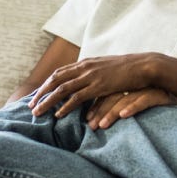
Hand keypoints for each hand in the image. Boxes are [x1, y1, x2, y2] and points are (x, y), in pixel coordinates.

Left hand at [30, 53, 161, 117]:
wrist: (145, 65)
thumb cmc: (130, 68)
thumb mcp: (108, 67)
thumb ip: (96, 72)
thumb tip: (87, 80)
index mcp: (86, 62)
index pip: (60, 72)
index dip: (47, 84)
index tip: (38, 95)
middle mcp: (85, 67)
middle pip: (56, 80)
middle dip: (41, 93)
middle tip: (31, 106)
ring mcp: (91, 76)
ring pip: (62, 89)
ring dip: (48, 101)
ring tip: (37, 112)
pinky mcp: (99, 86)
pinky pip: (77, 97)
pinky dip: (66, 106)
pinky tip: (58, 115)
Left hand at [85, 88, 176, 129]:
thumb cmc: (166, 109)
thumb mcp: (143, 104)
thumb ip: (126, 107)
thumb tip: (104, 121)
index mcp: (133, 85)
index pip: (109, 92)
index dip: (97, 106)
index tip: (88, 120)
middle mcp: (140, 85)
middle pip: (114, 94)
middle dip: (100, 110)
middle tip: (91, 126)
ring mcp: (151, 88)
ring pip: (126, 97)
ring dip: (111, 112)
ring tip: (102, 125)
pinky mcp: (163, 95)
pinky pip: (145, 99)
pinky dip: (134, 107)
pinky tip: (124, 115)